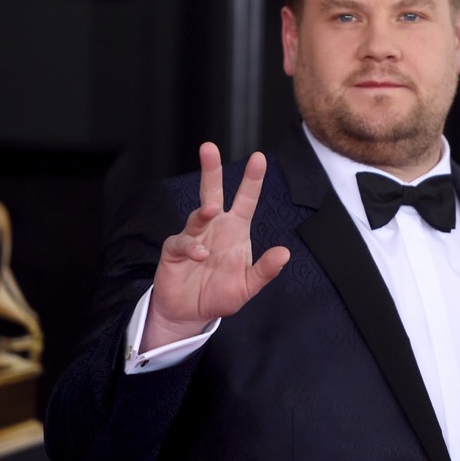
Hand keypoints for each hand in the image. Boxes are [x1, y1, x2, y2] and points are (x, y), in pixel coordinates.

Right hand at [142, 142, 290, 349]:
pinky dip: (191, 247)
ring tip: (212, 210)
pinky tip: (200, 255)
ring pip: (196, 214)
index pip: (246, 199)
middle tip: (209, 147)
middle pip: (213, 191)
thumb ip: (265, 271)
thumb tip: (285, 253)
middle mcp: (214, 227)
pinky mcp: (174, 250)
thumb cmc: (220, 295)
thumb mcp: (248, 286)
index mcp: (235, 230)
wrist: (190, 313)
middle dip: (211, 170)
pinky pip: (182, 242)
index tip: (259, 157)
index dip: (252, 180)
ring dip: (204, 211)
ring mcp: (193, 236)